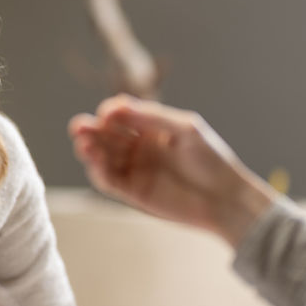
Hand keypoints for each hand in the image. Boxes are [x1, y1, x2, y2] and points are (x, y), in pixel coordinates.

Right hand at [68, 94, 275, 246]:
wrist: (226, 199)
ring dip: (91, 150)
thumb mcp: (184, 129)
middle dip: (92, 130)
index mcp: (152, 128)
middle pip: (107, 136)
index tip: (107, 113)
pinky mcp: (133, 193)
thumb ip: (151, 117)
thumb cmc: (210, 159)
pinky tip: (95, 163)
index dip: (110, 113)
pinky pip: (109, 180)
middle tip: (79, 127)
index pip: (122, 116)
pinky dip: (99, 171)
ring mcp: (135, 170)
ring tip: (83, 145)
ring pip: (104, 157)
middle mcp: (140, 147)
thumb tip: (114, 106)